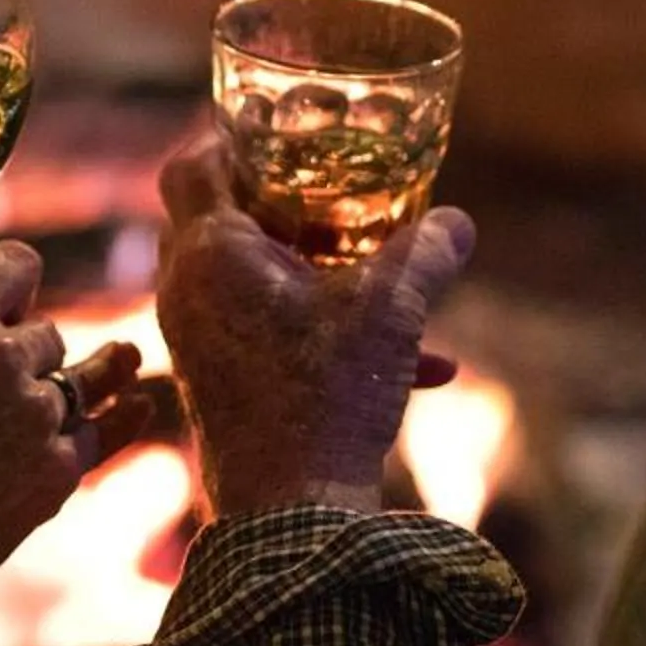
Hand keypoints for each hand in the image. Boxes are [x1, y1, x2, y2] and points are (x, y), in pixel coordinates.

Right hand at [0, 244, 148, 645]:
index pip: (15, 266)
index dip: (12, 276)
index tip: (11, 289)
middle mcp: (6, 359)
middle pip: (44, 333)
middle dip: (21, 350)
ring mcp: (39, 416)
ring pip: (78, 379)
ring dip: (85, 375)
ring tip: (124, 359)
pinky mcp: (60, 471)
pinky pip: (102, 432)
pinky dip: (119, 418)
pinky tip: (139, 404)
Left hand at [156, 133, 474, 518]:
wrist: (293, 513)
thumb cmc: (327, 401)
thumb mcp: (392, 312)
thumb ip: (428, 253)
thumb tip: (459, 222)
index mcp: (210, 255)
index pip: (192, 165)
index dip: (229, 137)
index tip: (275, 132)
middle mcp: (185, 293)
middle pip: (210, 217)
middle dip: (272, 200)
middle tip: (327, 191)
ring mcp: (192, 341)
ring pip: (236, 276)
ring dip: (297, 264)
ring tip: (364, 265)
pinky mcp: (212, 382)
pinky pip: (253, 330)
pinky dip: (307, 323)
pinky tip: (409, 361)